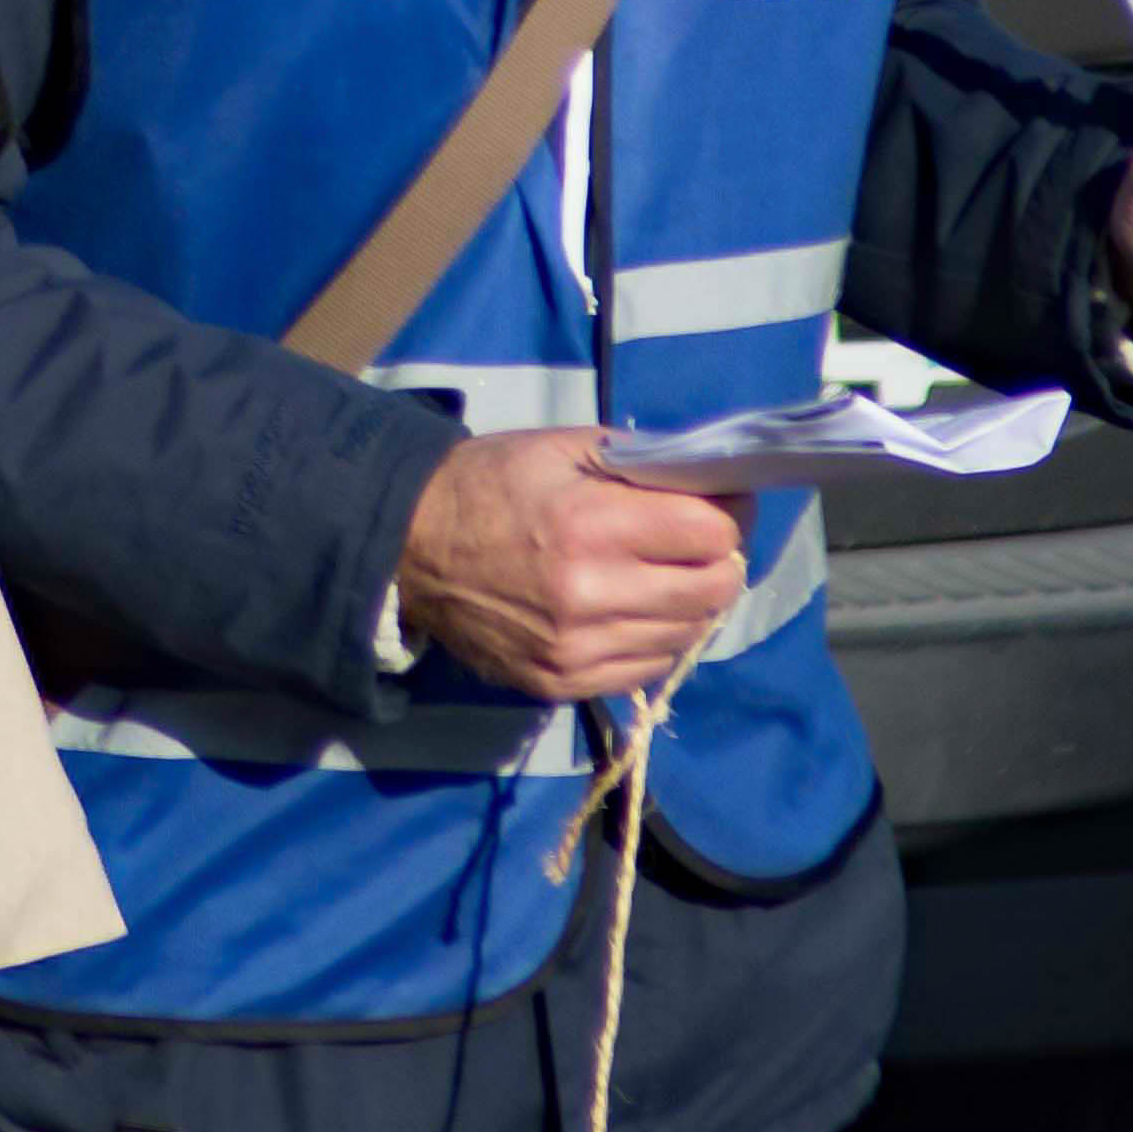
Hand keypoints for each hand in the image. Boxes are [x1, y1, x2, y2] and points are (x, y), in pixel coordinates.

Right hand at [394, 428, 746, 700]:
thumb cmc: (487, 484)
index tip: (715, 506)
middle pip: (713, 589)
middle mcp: (590, 593)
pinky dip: (653, 638)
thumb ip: (638, 462)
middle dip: (716, 561)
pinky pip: (648, 668)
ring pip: (687, 634)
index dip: (725, 514)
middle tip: (693, 544)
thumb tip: (711, 483)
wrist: (407, 546)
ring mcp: (577, 647)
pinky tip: (628, 611)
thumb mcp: (557, 448)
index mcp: (589, 524)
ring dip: (686, 603)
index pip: (714, 533)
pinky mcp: (563, 683)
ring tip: (657, 578)